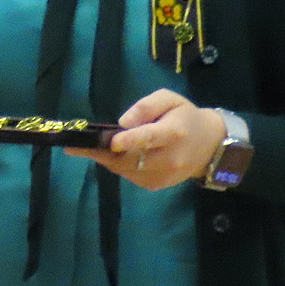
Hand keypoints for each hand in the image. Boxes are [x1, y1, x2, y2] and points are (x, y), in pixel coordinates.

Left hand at [66, 89, 223, 191]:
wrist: (209, 146)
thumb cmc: (184, 117)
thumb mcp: (169, 99)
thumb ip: (146, 106)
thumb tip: (123, 121)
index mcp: (174, 133)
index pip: (150, 138)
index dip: (130, 140)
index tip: (111, 140)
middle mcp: (170, 158)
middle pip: (130, 159)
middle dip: (102, 152)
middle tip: (76, 145)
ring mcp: (163, 175)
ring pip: (124, 169)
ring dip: (106, 158)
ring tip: (93, 146)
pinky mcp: (156, 185)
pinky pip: (128, 176)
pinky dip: (117, 165)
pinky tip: (116, 154)